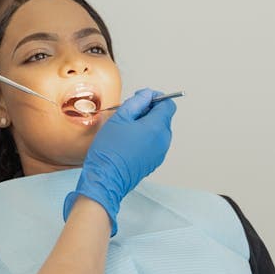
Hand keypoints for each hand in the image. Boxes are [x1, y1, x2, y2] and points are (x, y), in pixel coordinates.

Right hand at [62, 88, 175, 234]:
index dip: (156, 97)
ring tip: (126, 128)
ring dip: (146, 124)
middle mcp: (163, 140)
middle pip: (163, 117)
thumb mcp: (120, 118)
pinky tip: (128, 141)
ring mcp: (160, 153)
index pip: (168, 104)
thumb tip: (147, 94)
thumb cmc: (110, 150)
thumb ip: (136, 102)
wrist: (106, 178)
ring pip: (158, 130)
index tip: (142, 98)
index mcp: (157, 127)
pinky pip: (154, 143)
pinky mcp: (154, 162)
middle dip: (148, 111)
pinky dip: (145, 137)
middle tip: (129, 112)